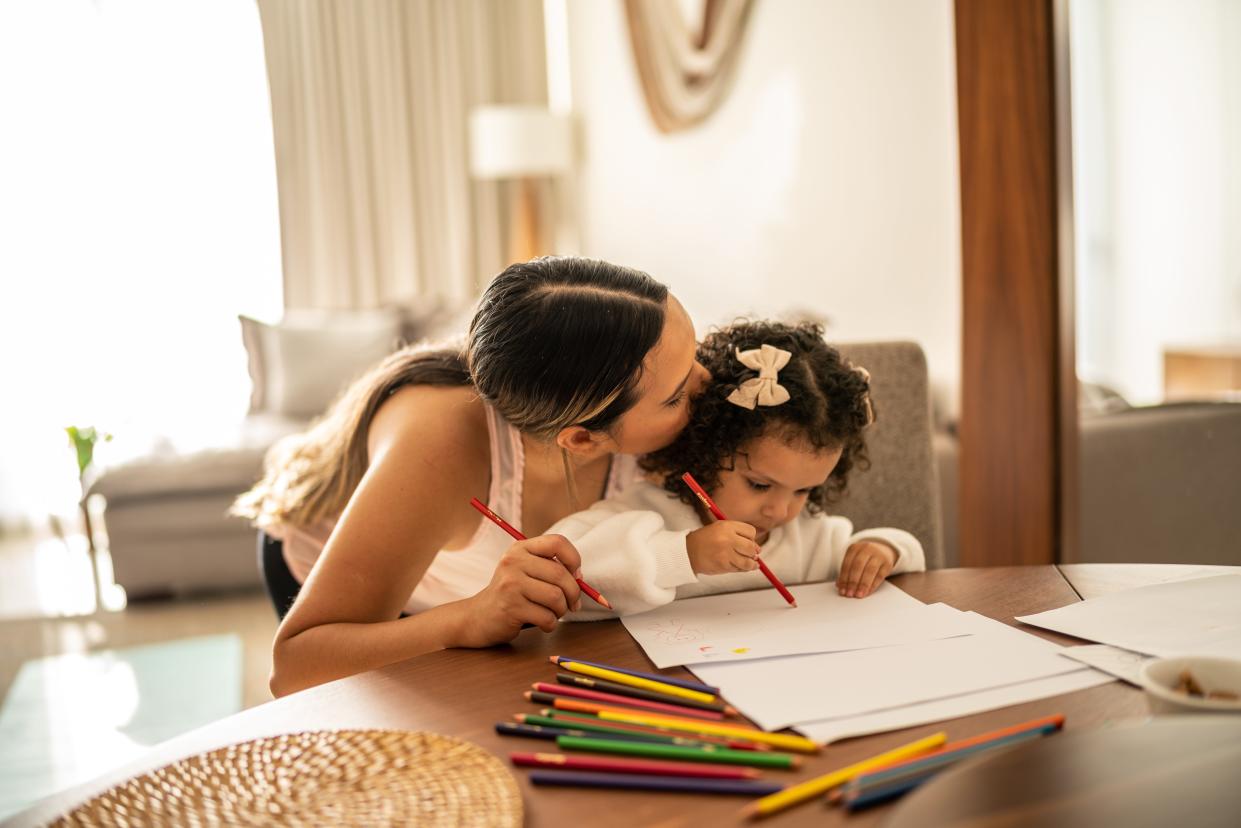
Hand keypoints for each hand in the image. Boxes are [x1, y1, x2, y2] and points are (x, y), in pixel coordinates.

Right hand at [454, 534, 582, 646]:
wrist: (478, 617)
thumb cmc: (512, 594)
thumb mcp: (526, 571)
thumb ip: (551, 568)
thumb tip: (580, 579)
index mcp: (520, 548)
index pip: (557, 542)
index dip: (574, 559)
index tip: (576, 576)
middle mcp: (513, 562)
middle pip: (560, 574)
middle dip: (573, 593)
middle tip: (572, 604)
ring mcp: (510, 584)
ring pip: (556, 597)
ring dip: (561, 610)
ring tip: (553, 614)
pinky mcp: (510, 608)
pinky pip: (547, 617)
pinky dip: (551, 624)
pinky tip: (542, 624)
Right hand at [687, 520, 760, 574]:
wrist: (688, 552)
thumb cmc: (705, 540)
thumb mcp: (720, 528)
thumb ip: (737, 534)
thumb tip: (758, 549)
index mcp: (727, 526)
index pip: (751, 532)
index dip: (752, 538)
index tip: (749, 542)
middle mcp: (727, 538)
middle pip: (751, 547)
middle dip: (754, 552)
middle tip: (753, 555)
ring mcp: (726, 553)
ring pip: (748, 561)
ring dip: (751, 564)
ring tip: (752, 564)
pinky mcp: (723, 565)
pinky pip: (739, 569)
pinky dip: (741, 569)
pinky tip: (739, 566)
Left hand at [837, 541, 897, 597]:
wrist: (883, 550)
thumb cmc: (865, 558)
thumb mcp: (854, 559)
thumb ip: (847, 571)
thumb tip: (839, 586)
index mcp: (854, 548)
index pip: (847, 564)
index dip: (843, 578)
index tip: (842, 590)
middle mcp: (866, 549)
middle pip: (858, 566)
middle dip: (852, 582)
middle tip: (849, 594)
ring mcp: (878, 555)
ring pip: (869, 571)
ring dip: (863, 585)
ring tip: (858, 595)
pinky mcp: (887, 563)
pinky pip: (880, 576)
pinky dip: (873, 585)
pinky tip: (867, 592)